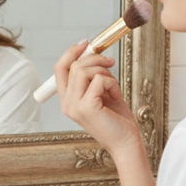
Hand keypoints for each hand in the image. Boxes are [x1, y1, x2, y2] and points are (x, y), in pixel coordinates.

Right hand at [54, 41, 140, 156]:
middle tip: (110, 63)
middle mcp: (66, 104)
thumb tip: (92, 52)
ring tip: (113, 86)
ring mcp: (74, 107)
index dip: (71, 52)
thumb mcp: (101, 93)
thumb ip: (92, 77)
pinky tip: (116, 95)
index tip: (86, 44)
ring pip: (83, 70)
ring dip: (104, 72)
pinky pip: (98, 79)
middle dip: (94, 58)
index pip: (59, 69)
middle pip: (72, 66)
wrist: (126, 142)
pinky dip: (112, 83)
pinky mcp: (86, 107)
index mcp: (67, 101)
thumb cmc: (117, 119)